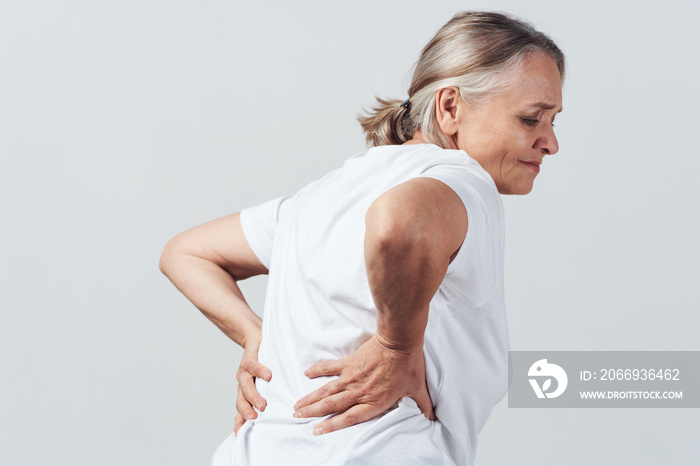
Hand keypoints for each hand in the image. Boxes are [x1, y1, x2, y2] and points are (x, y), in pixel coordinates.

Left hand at [234, 335, 271, 435]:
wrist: (254, 339)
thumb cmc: (262, 364)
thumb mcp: (263, 383)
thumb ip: (266, 397)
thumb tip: (278, 415)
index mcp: (245, 393)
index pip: (240, 411)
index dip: (239, 422)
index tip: (241, 435)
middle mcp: (243, 384)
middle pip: (241, 401)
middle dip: (246, 411)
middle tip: (255, 420)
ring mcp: (244, 372)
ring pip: (246, 386)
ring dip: (254, 397)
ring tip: (263, 405)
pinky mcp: (249, 359)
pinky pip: (254, 366)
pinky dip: (261, 371)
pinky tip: (269, 376)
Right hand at [292, 333, 433, 434]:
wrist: (399, 339)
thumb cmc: (409, 364)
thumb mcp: (417, 388)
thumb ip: (423, 405)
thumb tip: (433, 419)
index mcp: (375, 401)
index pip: (349, 418)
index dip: (332, 426)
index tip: (317, 431)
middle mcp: (360, 391)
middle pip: (332, 406)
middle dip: (313, 413)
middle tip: (297, 418)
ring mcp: (352, 376)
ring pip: (327, 390)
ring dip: (311, 398)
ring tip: (297, 406)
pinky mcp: (349, 362)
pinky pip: (330, 367)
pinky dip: (318, 370)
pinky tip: (306, 374)